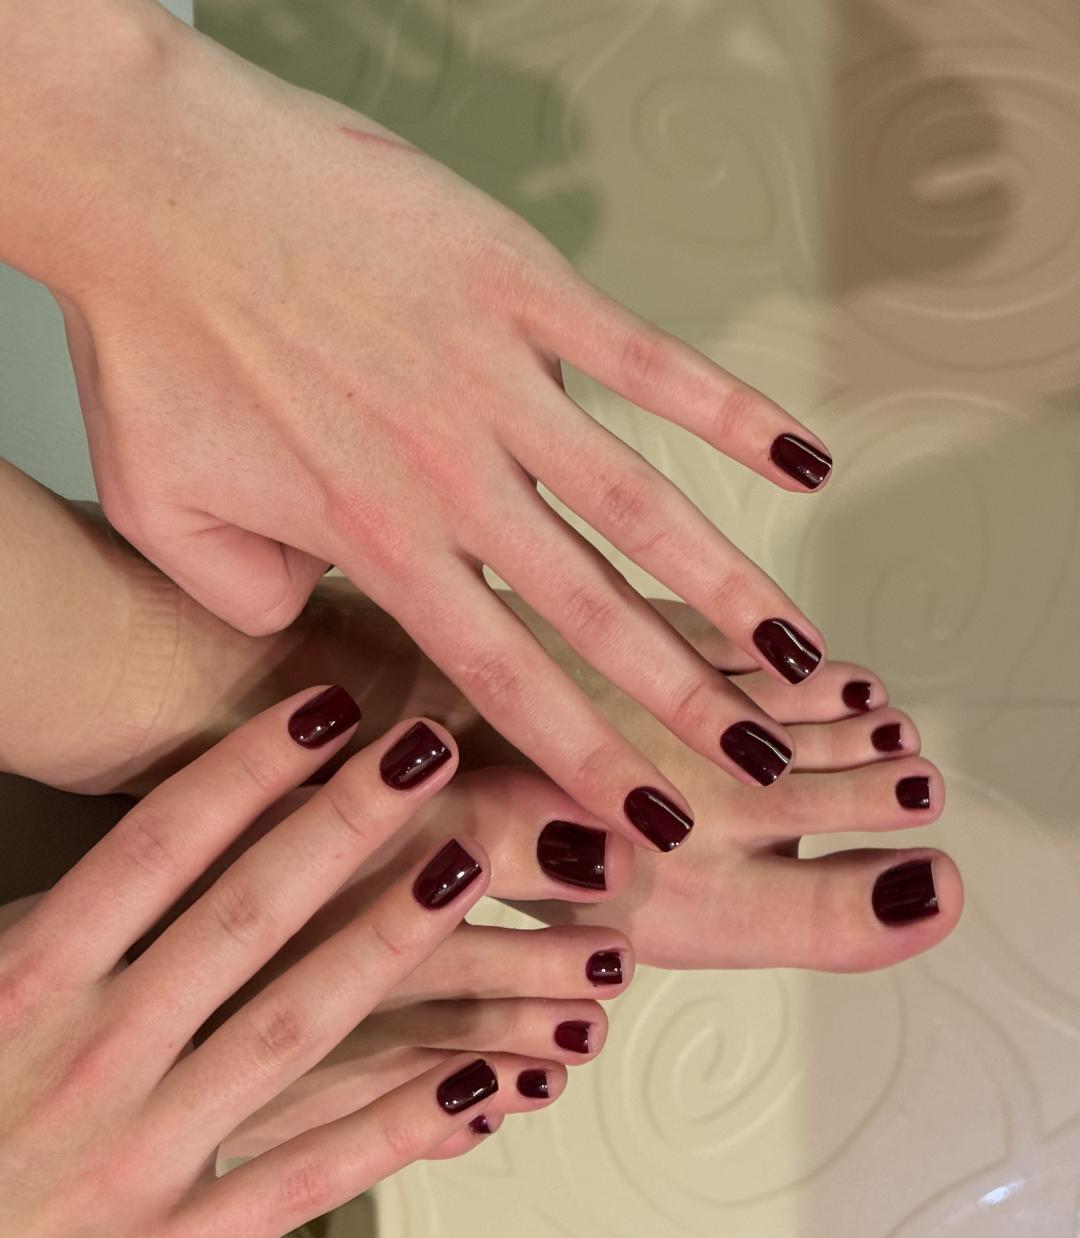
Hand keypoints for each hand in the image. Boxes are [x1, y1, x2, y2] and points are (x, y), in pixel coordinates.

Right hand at [0, 690, 564, 1237]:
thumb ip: (38, 931)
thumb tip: (134, 846)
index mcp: (23, 985)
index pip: (155, 851)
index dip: (248, 771)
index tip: (330, 709)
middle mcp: (89, 1057)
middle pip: (243, 916)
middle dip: (345, 824)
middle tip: (431, 748)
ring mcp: (138, 1155)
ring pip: (293, 1029)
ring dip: (391, 944)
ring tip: (468, 871)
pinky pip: (306, 1174)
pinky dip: (396, 1124)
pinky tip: (477, 1081)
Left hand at [50, 6, 830, 849]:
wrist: (148, 177)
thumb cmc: (147, 339)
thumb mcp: (158, 509)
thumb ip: (246, 597)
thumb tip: (321, 631)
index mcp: (375, 540)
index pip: (502, 677)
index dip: (582, 758)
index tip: (649, 820)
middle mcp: (452, 477)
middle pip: (595, 612)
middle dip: (686, 701)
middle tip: (761, 763)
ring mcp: (495, 378)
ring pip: (640, 503)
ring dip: (730, 584)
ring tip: (802, 652)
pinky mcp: (519, 286)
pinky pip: (645, 358)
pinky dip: (729, 410)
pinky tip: (802, 460)